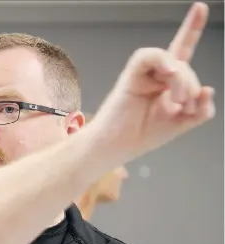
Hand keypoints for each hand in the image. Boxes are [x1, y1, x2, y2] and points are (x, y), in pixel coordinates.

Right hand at [92, 2, 214, 161]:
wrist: (117, 147)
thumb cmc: (143, 135)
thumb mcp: (181, 124)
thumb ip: (200, 110)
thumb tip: (208, 89)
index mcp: (168, 85)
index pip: (183, 52)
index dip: (192, 29)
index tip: (200, 6)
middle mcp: (156, 76)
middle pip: (184, 64)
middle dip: (190, 85)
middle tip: (182, 107)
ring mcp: (143, 75)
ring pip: (171, 59)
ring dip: (181, 81)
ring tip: (175, 103)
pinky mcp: (130, 77)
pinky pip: (148, 56)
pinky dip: (163, 61)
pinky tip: (169, 74)